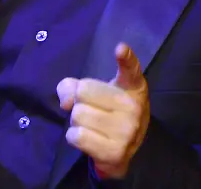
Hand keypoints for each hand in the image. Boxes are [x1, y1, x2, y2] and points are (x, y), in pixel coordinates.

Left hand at [57, 43, 149, 179]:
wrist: (123, 150)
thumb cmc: (108, 113)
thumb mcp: (97, 92)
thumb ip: (75, 86)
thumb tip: (66, 100)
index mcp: (133, 87)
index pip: (131, 69)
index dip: (126, 58)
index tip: (120, 49)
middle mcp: (134, 107)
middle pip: (83, 92)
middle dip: (79, 102)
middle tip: (92, 110)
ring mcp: (127, 131)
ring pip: (78, 115)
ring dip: (76, 121)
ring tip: (91, 126)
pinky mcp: (115, 151)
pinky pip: (77, 136)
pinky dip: (74, 137)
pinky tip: (87, 138)